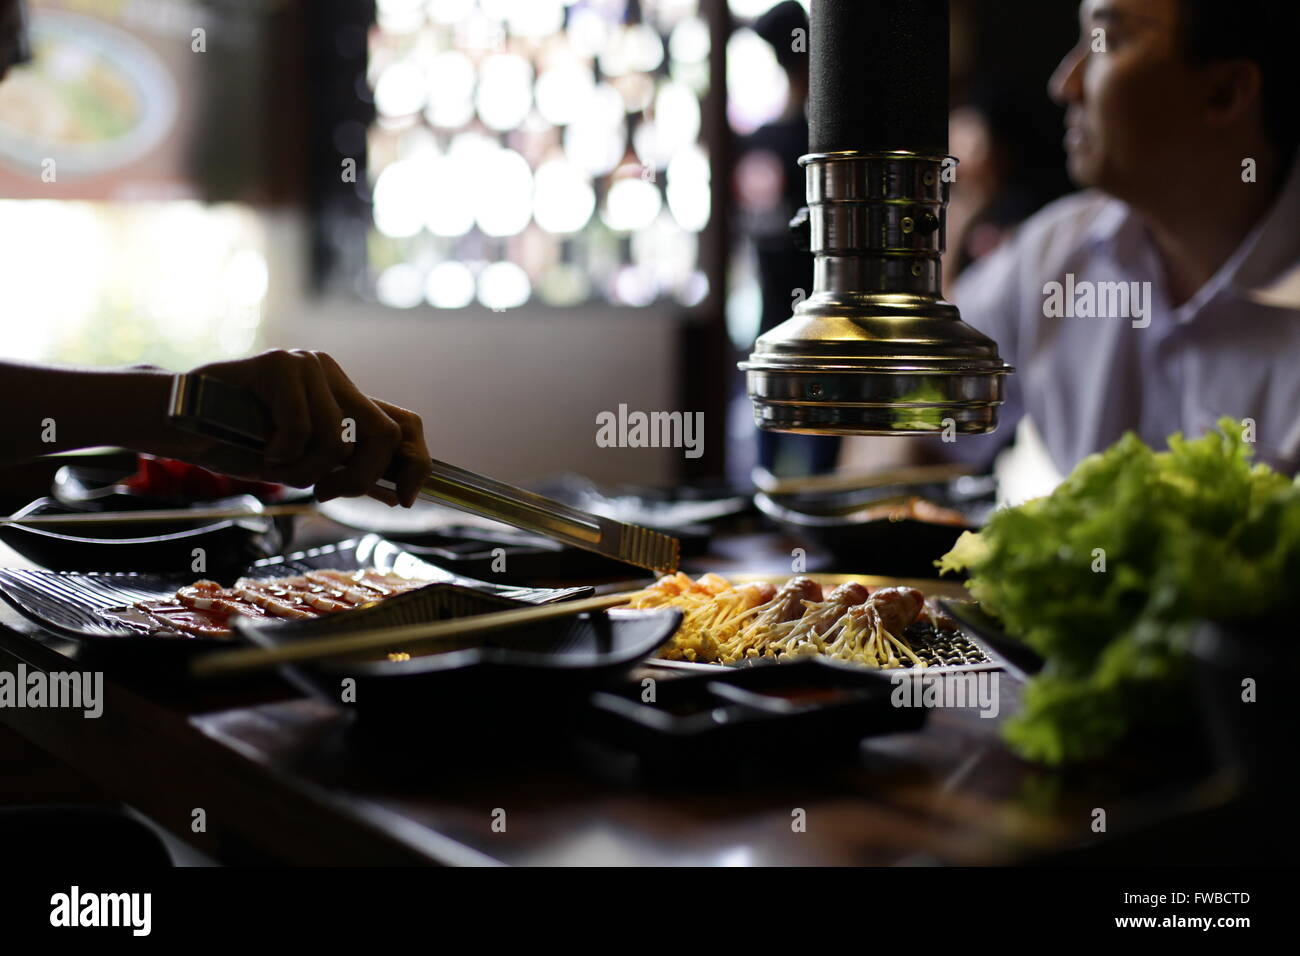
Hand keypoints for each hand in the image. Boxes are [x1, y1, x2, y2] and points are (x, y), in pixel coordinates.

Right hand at [153, 350, 430, 506]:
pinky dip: (280, 453)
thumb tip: (399, 494)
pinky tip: (257, 444)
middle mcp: (333, 376)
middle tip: (325, 491)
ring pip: (340, 439)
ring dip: (306, 469)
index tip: (407, 499)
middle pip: (385, 434)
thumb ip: (346, 470)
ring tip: (274, 460)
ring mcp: (308, 366)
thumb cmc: (236, 444)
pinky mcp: (279, 365)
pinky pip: (301, 429)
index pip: (405, 424)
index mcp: (344, 397)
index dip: (417, 463)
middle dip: (361, 478)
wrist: (177, 424)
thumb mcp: (302, 464)